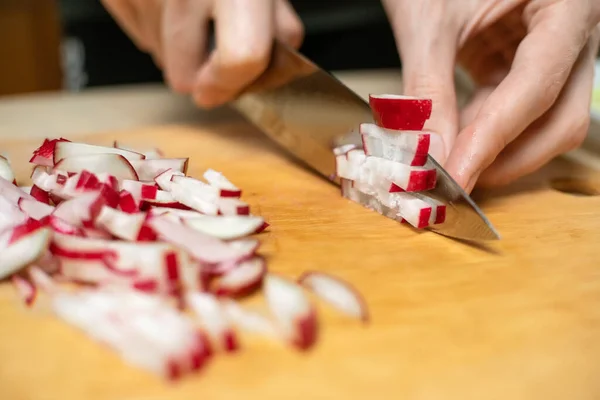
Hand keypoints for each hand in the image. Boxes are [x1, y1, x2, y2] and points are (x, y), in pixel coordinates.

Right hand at [101, 0, 303, 107]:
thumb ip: (276, 21)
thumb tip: (274, 61)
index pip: (240, 57)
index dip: (234, 83)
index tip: (225, 89)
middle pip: (182, 74)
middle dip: (200, 74)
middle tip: (211, 53)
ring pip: (157, 55)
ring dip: (176, 46)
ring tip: (190, 5)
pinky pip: (136, 30)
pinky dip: (153, 24)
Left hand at [383, 0, 599, 191]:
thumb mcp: (430, 22)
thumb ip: (428, 90)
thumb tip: (429, 153)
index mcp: (566, 2)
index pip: (537, 85)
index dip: (494, 139)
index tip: (458, 176)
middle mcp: (575, 28)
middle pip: (560, 116)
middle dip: (507, 155)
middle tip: (455, 180)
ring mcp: (557, 47)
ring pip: (545, 120)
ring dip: (497, 149)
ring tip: (449, 162)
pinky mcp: (530, 60)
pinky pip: (518, 108)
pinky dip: (486, 130)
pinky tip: (454, 138)